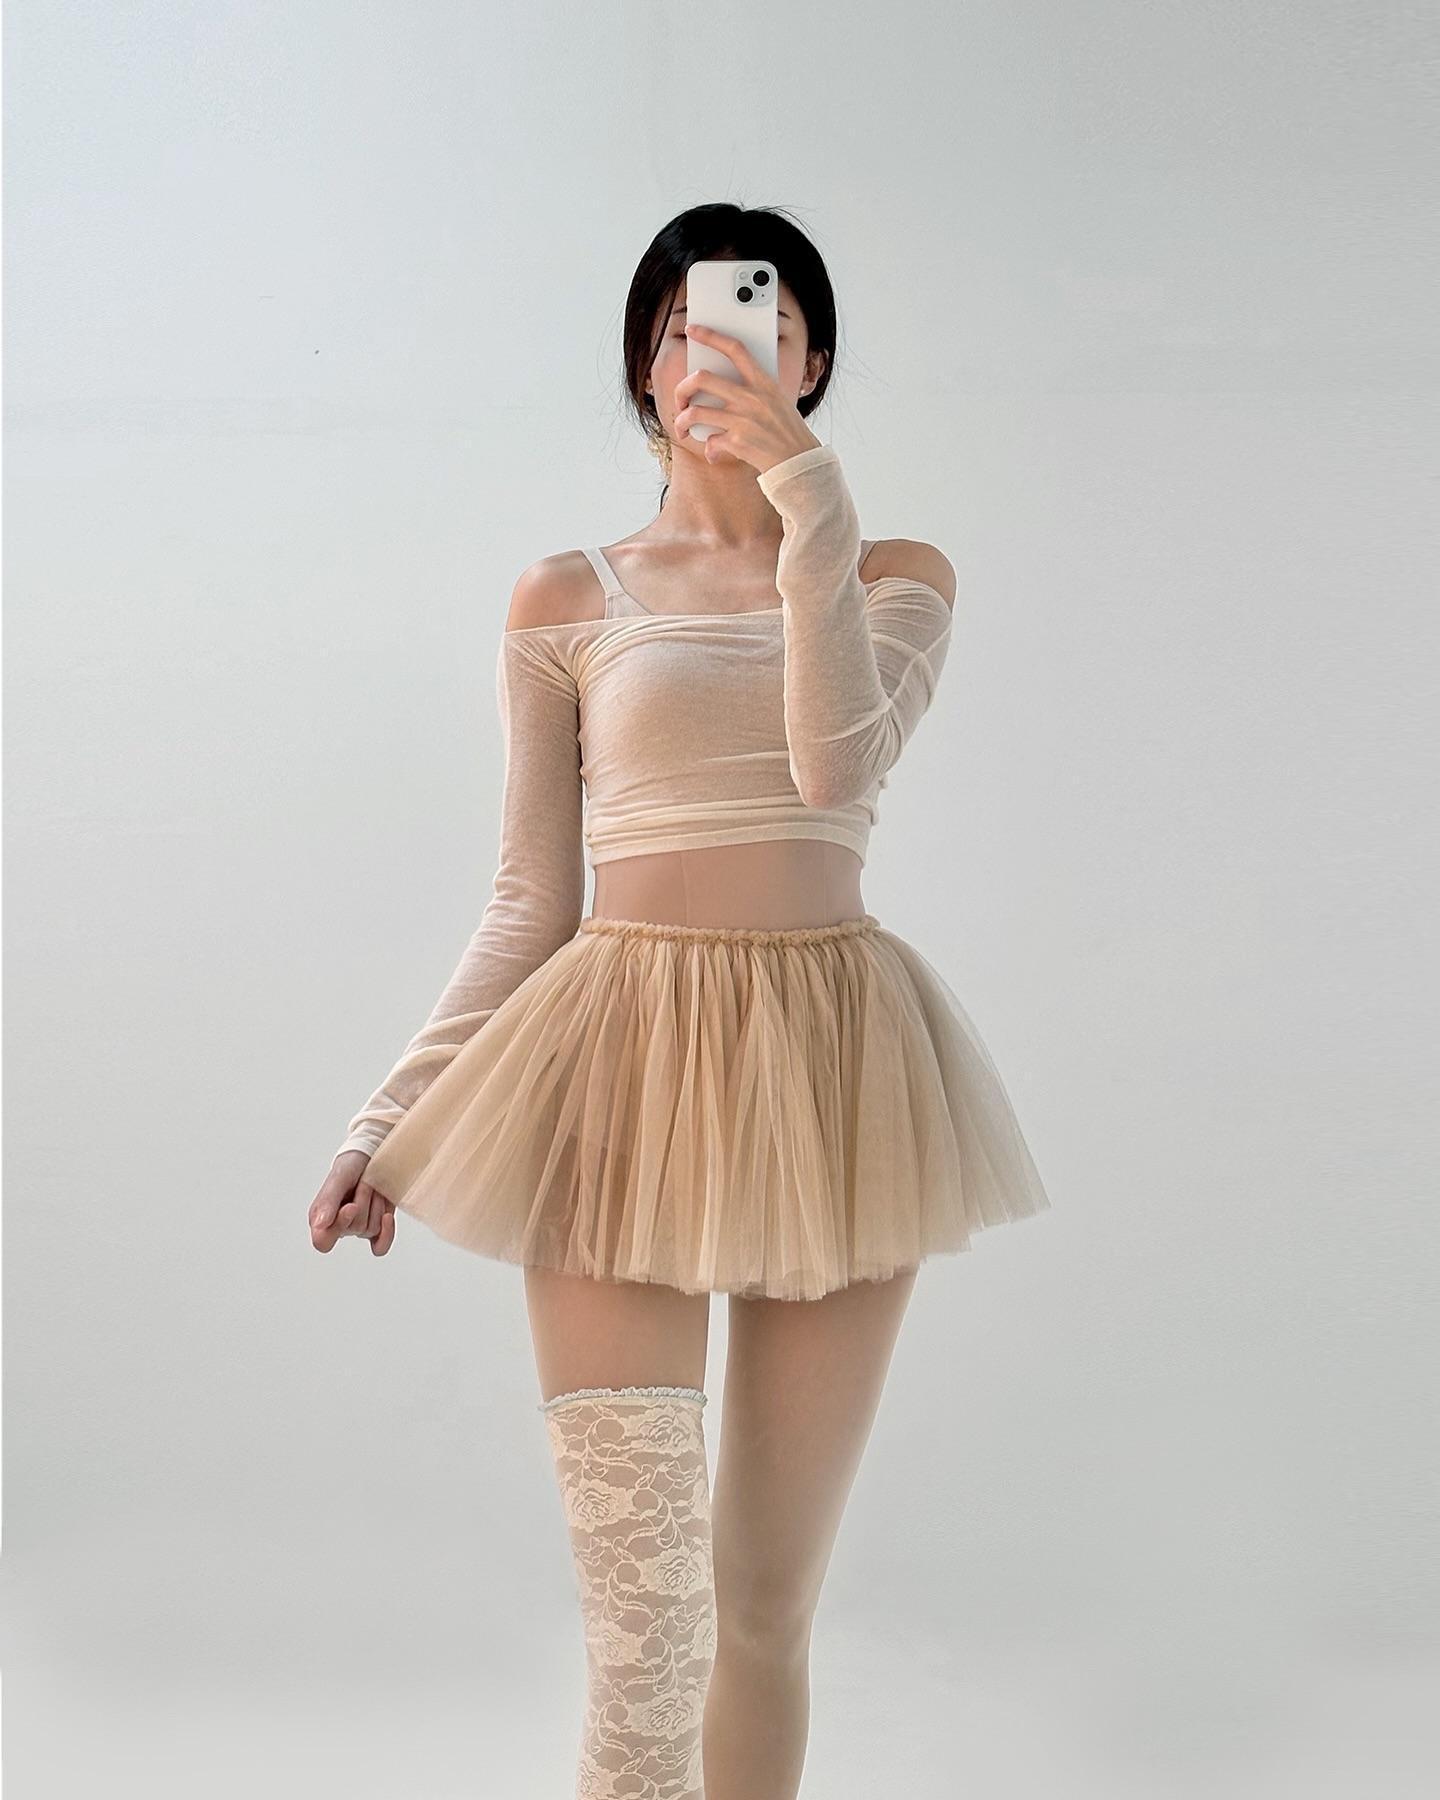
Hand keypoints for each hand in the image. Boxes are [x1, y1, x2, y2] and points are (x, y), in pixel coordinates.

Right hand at [311, 1150, 395, 1255]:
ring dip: (376, 1204)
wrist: (372, 1155)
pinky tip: (387, 1217)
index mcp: (320, 1218)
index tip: (351, 1206)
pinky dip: (386, 1234)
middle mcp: (338, 1225)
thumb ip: (327, 1201)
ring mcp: (358, 1226)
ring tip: (372, 1186)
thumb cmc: (350, 1165)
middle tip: (363, 1182)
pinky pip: (380, 1246)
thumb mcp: (337, 1178)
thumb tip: (320, 1226)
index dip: (340, 1226)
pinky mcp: (376, 1227)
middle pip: (355, 1228)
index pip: (323, 1241)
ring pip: (371, 1229)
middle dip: (363, 1201)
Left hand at [672, 322, 820, 474]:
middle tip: (681, 399)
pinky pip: (710, 441)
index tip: (692, 329)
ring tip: (682, 427)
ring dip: (682, 421)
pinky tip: (714, 453)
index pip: (735, 349)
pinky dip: (709, 449)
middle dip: (682, 388)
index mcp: (763, 382)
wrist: (799, 461)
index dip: (711, 335)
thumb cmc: (787, 431)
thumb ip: (753, 390)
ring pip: (695, 412)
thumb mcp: (777, 401)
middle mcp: (751, 398)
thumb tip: (721, 385)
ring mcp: (742, 420)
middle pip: (702, 379)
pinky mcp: (737, 442)